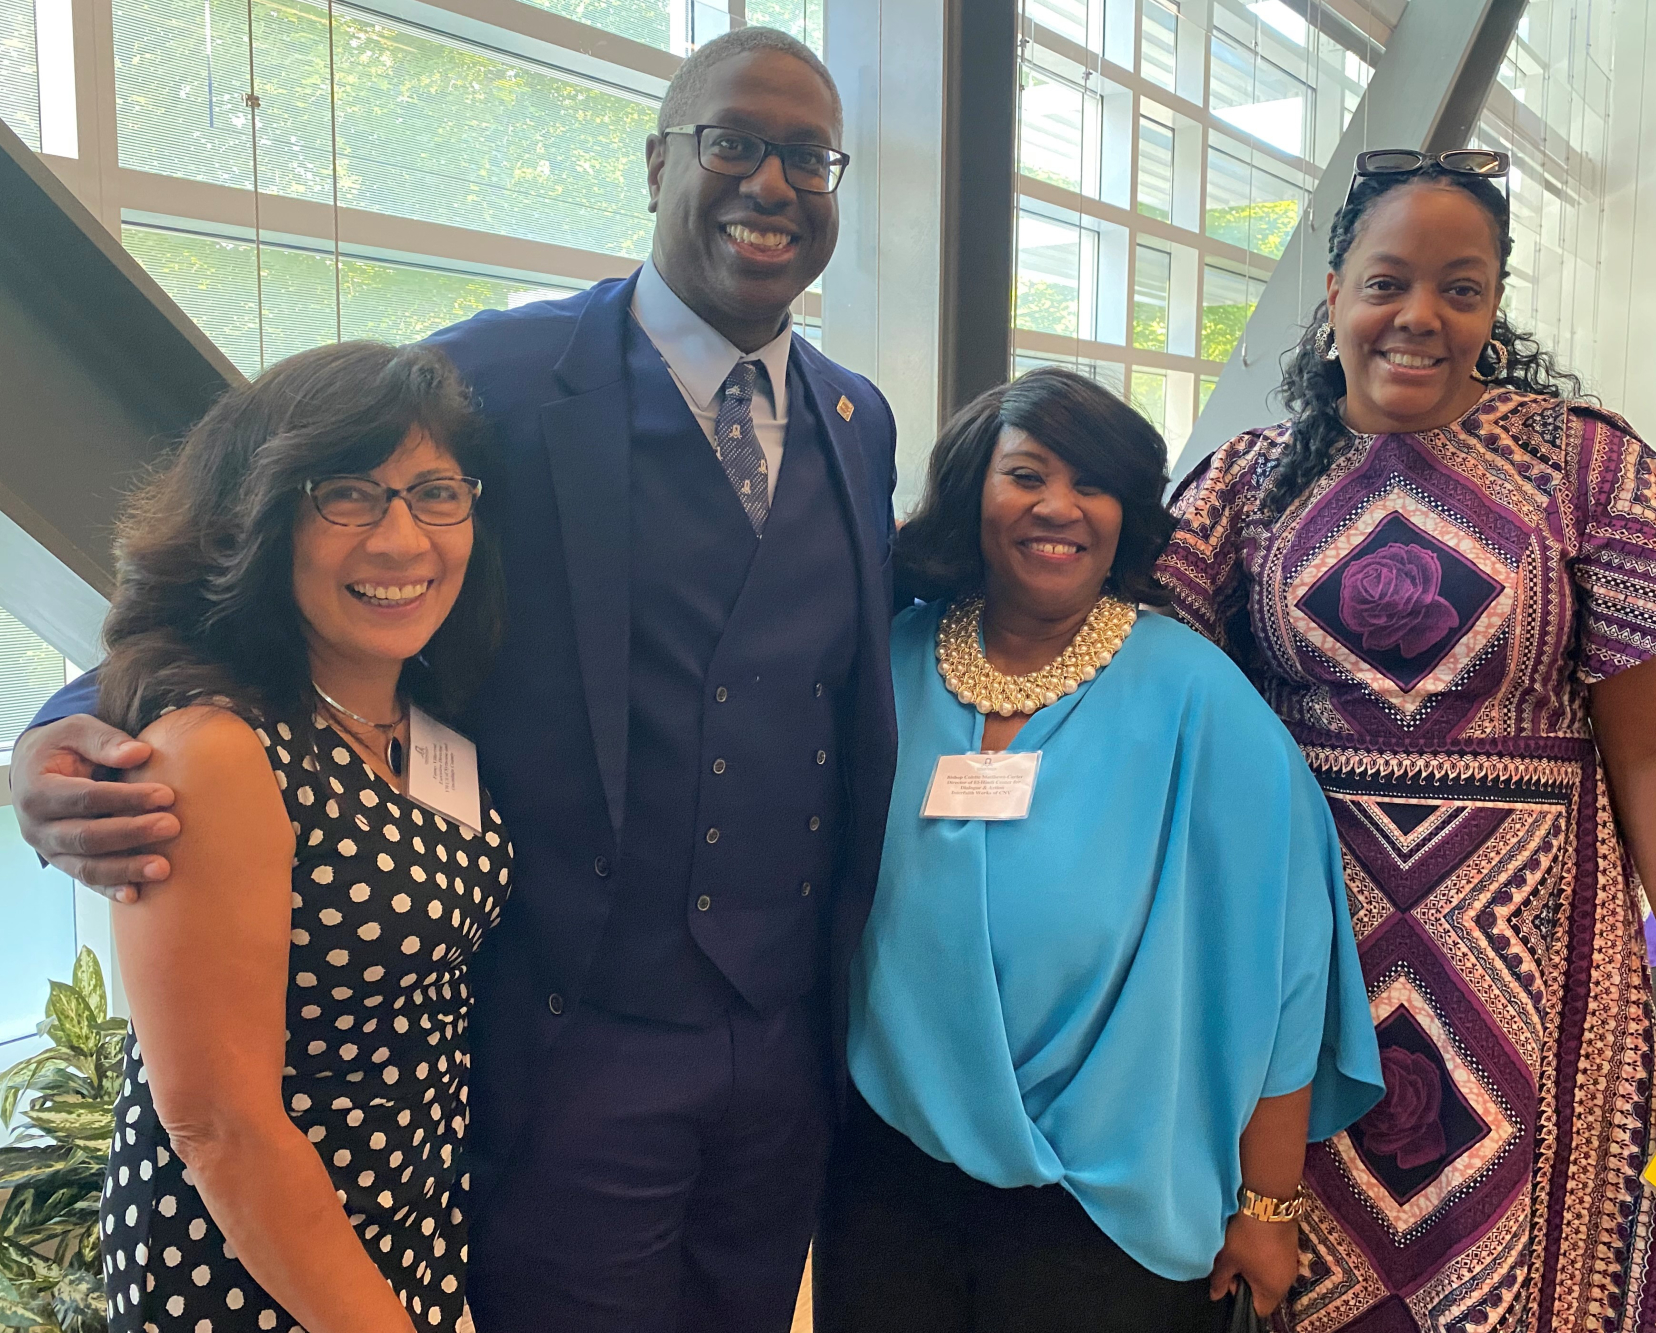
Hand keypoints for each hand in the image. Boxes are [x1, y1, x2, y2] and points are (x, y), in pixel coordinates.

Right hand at [11, 714, 178, 899]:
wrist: (36, 770)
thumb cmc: (63, 747)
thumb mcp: (78, 731)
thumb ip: (106, 740)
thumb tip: (139, 753)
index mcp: (38, 791)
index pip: (86, 797)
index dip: (126, 798)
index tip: (166, 795)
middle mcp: (37, 827)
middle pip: (87, 836)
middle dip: (132, 834)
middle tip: (173, 826)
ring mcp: (50, 850)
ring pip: (86, 866)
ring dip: (126, 869)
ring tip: (164, 868)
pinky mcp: (64, 863)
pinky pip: (87, 881)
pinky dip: (110, 889)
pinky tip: (136, 895)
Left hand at [1209, 1212, 1298, 1316]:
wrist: (1268, 1205)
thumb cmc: (1246, 1238)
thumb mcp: (1228, 1258)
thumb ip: (1220, 1280)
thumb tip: (1215, 1296)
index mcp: (1272, 1291)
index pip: (1259, 1310)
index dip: (1242, 1300)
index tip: (1231, 1279)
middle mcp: (1287, 1282)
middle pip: (1264, 1293)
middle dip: (1247, 1281)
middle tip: (1234, 1262)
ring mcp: (1291, 1265)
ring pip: (1269, 1275)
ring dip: (1255, 1268)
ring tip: (1242, 1250)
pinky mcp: (1292, 1249)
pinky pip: (1276, 1262)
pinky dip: (1264, 1257)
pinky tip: (1254, 1241)